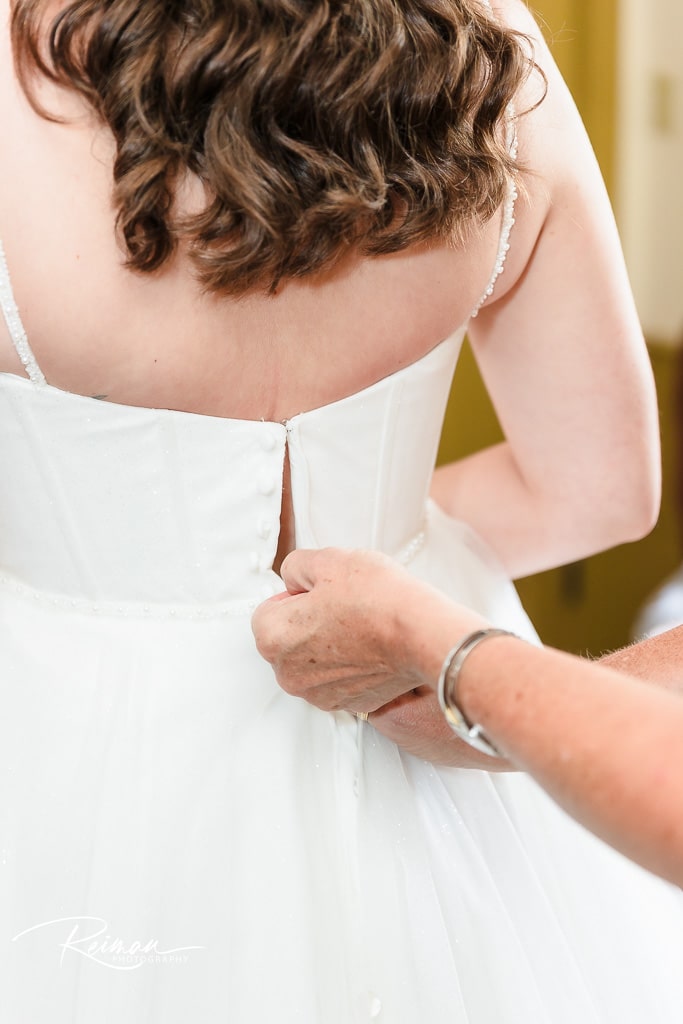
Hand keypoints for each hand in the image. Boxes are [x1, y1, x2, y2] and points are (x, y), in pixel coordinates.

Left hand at [252, 548, 431, 713]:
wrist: (422, 633)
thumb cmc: (377, 597)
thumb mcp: (327, 559)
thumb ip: (294, 566)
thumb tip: (292, 579)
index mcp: (273, 637)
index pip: (268, 610)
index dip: (296, 595)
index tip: (322, 592)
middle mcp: (288, 674)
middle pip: (288, 640)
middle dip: (308, 623)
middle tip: (343, 606)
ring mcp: (318, 694)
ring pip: (312, 662)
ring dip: (328, 646)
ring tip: (360, 626)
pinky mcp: (348, 705)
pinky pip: (338, 680)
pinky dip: (349, 666)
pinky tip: (371, 647)